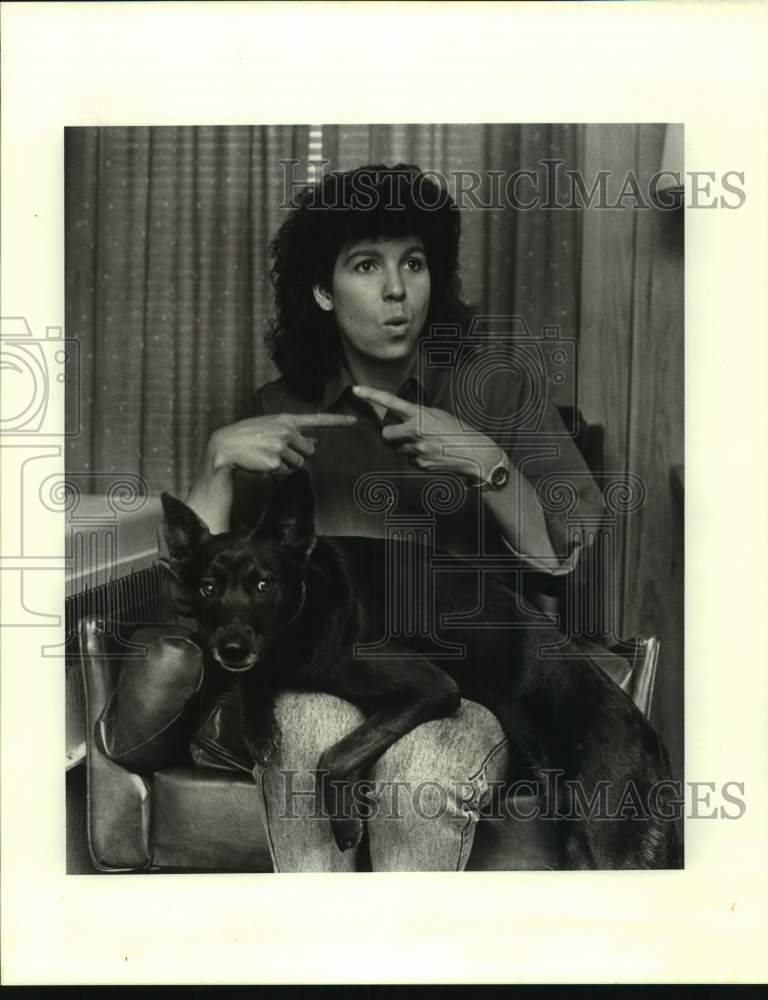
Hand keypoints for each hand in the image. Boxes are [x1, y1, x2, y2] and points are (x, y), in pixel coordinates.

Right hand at [210, 412, 356, 476]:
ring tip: (269, 456)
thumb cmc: (249, 436)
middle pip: (310, 450)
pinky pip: (287, 472)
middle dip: (300, 454)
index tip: (354, 420)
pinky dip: (278, 471)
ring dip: (288, 464)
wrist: (226, 446)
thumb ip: (293, 432)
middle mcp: (287, 431)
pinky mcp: (276, 462)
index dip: (337, 420)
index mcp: (287, 419)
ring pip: (299, 463)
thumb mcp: (272, 427)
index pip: (317, 419)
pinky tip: (263, 463)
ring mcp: (281, 447)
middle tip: (280, 452)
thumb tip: (315, 442)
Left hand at [352, 385, 504, 481]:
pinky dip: (415, 457)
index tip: (356, 389)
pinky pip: (409, 460)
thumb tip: (400, 421)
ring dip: (405, 446)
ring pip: (397, 449)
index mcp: (419, 414)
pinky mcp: (419, 463)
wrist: (474, 452)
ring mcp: (416, 448)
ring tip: (425, 443)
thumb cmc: (457, 431)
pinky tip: (431, 453)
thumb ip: (416, 416)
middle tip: (400, 433)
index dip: (371, 395)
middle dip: (389, 435)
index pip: (390, 402)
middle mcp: (415, 430)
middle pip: (385, 434)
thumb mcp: (437, 415)